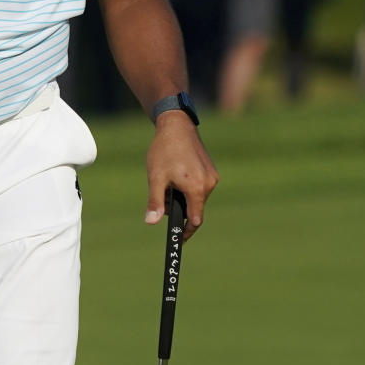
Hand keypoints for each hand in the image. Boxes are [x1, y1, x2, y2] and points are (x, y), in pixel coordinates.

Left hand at [144, 113, 218, 240]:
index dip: (186, 231)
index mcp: (196, 188)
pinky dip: (188, 188)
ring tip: (169, 182)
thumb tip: (151, 222)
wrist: (177, 126)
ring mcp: (212, 177)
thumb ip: (155, 202)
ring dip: (183, 198)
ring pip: (197, 198)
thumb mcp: (156, 178)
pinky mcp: (211, 171)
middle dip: (180, 210)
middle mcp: (209, 184)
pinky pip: (200, 188)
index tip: (177, 238)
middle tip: (163, 198)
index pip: (195, 220)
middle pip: (195, 209)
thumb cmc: (164, 151)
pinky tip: (176, 175)